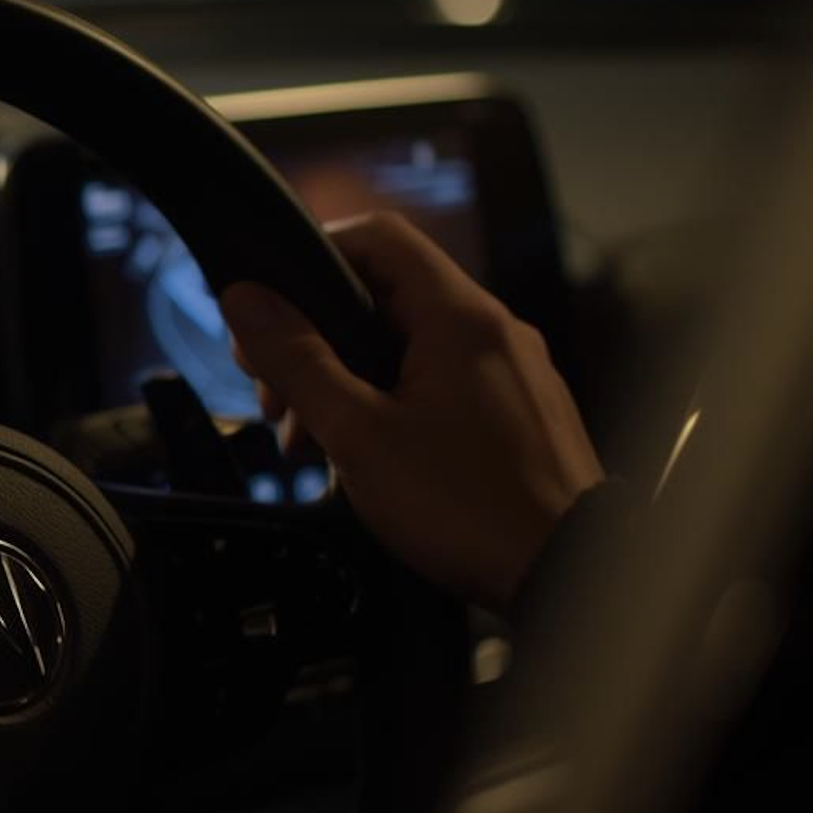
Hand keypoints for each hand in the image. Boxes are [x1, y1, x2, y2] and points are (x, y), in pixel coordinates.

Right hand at [221, 212, 603, 613]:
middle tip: (279, 396)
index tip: (271, 304)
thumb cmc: (467, 507)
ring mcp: (515, 371)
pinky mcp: (522, 412)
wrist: (567, 575)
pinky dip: (396, 403)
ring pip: (414, 346)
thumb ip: (298, 361)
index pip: (379, 237)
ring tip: (317, 441)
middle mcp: (496, 331)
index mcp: (459, 317)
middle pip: (389, 296)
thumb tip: (245, 301)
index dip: (315, 254)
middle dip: (321, 338)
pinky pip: (446, 383)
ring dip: (352, 380)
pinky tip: (371, 457)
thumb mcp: (358, 435)